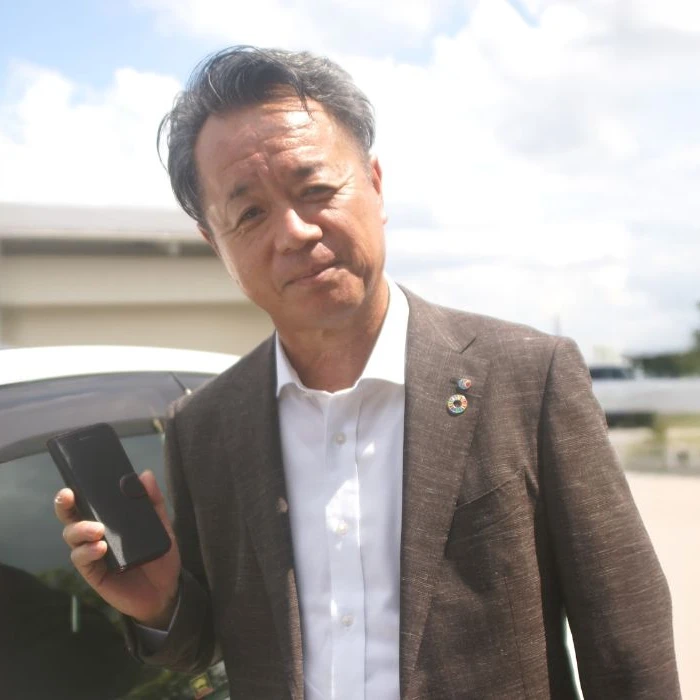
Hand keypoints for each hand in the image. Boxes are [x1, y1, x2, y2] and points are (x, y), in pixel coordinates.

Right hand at [54, 470, 181, 629]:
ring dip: (81, 529)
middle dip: (65, 505)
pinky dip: (88, 552)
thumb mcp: (162, 526)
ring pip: (72, 537)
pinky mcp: (94, 573)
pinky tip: (100, 548)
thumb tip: (144, 474)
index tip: (74, 481)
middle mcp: (96, 534)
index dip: (77, 491)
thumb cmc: (160, 556)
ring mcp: (93, 553)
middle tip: (68, 496)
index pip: (88, 503)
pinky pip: (82, 560)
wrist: (166, 591)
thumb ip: (153, 501)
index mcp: (110, 520)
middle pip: (71, 517)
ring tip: (97, 530)